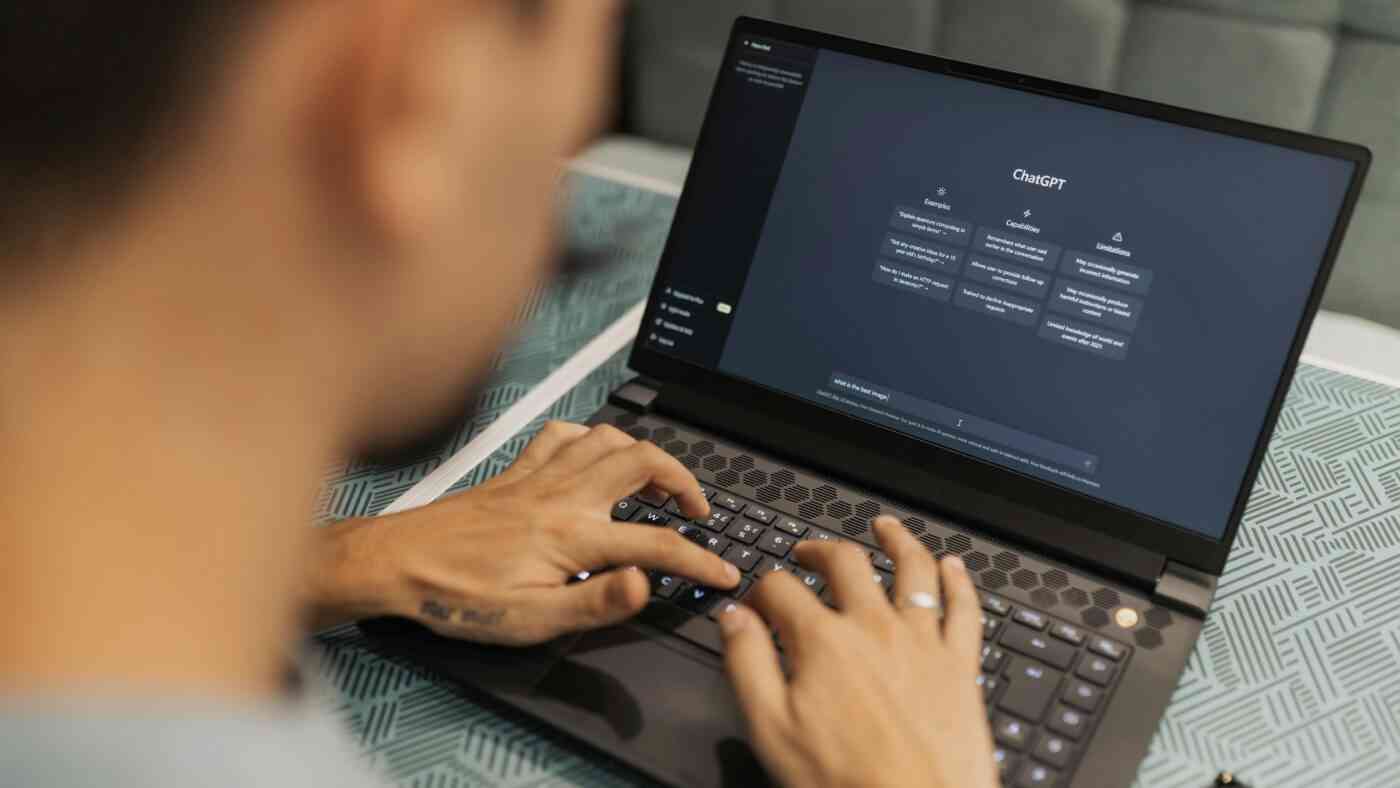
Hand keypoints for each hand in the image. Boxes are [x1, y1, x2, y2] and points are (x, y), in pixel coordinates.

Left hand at [310, 421, 739, 643]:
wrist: (396, 563)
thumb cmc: (457, 597)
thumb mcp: (531, 620)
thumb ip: (596, 601)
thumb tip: (645, 585)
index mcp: (573, 536)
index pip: (657, 544)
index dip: (701, 560)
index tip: (725, 572)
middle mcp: (562, 495)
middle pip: (645, 463)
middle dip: (685, 483)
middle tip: (698, 512)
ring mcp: (539, 476)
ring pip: (610, 438)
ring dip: (645, 454)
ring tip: (659, 483)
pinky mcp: (516, 471)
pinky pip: (564, 434)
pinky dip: (591, 437)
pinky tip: (596, 455)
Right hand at [719, 516, 997, 787]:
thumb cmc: (846, 782)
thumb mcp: (772, 729)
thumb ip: (748, 664)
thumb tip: (734, 618)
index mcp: (823, 641)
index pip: (782, 587)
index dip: (762, 587)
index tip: (757, 601)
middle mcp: (874, 627)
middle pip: (846, 562)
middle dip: (820, 550)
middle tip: (808, 553)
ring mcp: (922, 641)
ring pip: (912, 568)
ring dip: (896, 540)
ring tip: (884, 526)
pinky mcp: (959, 664)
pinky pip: (963, 607)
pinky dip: (958, 580)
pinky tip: (953, 566)